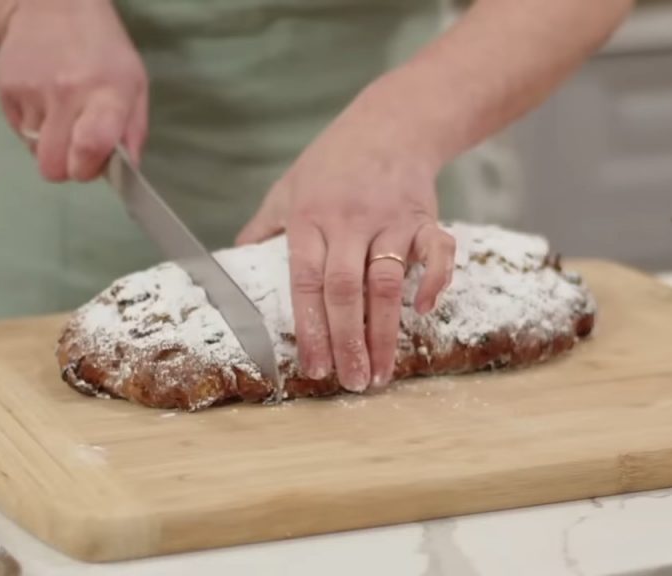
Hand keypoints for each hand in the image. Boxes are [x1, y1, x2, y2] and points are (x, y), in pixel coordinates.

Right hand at [0, 0, 147, 180]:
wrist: (52, 7)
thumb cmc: (104, 51)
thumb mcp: (135, 84)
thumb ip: (134, 130)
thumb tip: (128, 169)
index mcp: (107, 93)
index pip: (91, 146)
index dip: (88, 169)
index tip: (92, 164)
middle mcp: (67, 92)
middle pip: (54, 165)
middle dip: (66, 167)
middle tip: (76, 148)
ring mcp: (32, 91)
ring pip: (35, 152)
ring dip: (49, 145)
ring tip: (62, 116)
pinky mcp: (6, 89)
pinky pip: (19, 131)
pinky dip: (32, 126)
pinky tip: (44, 102)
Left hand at [237, 95, 455, 392]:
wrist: (390, 123)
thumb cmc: (333, 162)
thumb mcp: (288, 188)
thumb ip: (264, 229)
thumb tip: (234, 267)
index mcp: (310, 218)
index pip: (305, 282)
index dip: (310, 328)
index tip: (313, 367)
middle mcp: (349, 220)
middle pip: (346, 290)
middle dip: (348, 341)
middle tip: (351, 382)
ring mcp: (390, 218)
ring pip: (387, 282)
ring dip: (385, 332)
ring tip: (381, 372)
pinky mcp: (425, 216)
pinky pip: (437, 251)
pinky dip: (435, 280)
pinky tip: (426, 310)